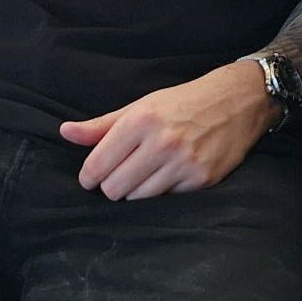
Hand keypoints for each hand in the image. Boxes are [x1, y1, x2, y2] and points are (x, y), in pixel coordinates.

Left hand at [59, 59, 276, 199]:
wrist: (237, 100)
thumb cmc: (183, 102)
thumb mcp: (141, 105)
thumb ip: (101, 125)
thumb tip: (65, 132)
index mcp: (141, 120)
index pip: (97, 165)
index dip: (88, 176)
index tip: (92, 176)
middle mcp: (162, 142)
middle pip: (114, 189)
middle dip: (112, 184)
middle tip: (122, 173)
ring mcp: (183, 163)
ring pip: (138, 198)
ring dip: (136, 190)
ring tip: (146, 173)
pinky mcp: (202, 179)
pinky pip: (165, 200)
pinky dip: (162, 191)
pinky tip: (169, 174)